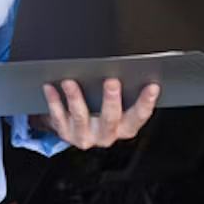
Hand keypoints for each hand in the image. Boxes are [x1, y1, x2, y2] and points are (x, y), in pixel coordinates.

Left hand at [35, 79, 158, 148]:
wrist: (75, 130)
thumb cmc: (100, 111)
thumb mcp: (117, 107)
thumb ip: (124, 93)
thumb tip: (131, 67)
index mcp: (124, 128)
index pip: (139, 116)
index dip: (147, 102)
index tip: (152, 86)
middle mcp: (106, 135)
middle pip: (110, 118)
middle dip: (111, 100)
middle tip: (111, 82)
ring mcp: (85, 136)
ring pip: (81, 117)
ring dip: (76, 98)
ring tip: (70, 82)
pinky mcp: (65, 133)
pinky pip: (58, 117)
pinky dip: (54, 101)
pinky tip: (50, 87)